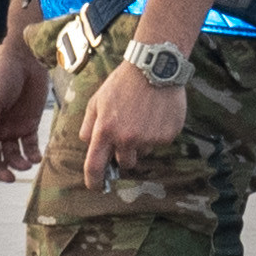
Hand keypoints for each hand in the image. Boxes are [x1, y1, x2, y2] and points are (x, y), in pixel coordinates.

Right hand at [0, 35, 49, 186]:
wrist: (26, 57)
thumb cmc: (2, 74)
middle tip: (9, 178)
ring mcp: (10, 127)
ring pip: (11, 154)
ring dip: (17, 163)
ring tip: (26, 165)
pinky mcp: (28, 124)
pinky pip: (29, 145)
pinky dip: (32, 154)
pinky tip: (36, 158)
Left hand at [73, 35, 193, 180]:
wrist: (154, 68)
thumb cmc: (122, 83)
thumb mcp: (97, 100)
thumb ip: (89, 125)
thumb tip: (87, 144)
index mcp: (105, 130)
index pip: (95, 165)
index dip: (94, 181)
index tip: (96, 187)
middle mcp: (127, 138)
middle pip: (125, 163)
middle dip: (124, 154)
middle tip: (128, 133)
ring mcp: (149, 138)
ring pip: (143, 152)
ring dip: (141, 142)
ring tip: (142, 117)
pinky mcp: (167, 136)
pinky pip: (159, 143)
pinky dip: (157, 133)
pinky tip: (155, 114)